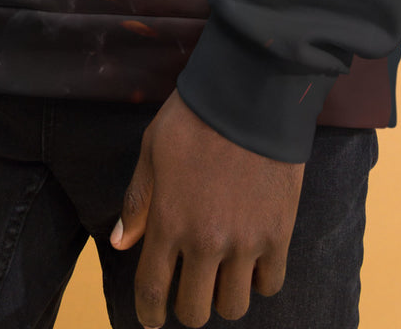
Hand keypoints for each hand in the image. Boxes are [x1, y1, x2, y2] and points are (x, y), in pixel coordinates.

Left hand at [113, 90, 304, 326]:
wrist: (252, 95)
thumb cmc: (195, 117)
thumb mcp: (153, 150)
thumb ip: (138, 201)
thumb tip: (121, 243)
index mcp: (169, 221)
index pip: (153, 291)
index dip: (149, 313)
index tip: (151, 319)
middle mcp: (206, 241)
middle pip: (195, 312)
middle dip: (188, 307)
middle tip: (191, 288)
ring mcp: (245, 241)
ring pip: (233, 306)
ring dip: (224, 296)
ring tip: (223, 274)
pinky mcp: (279, 234)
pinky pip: (270, 283)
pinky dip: (259, 280)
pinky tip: (252, 260)